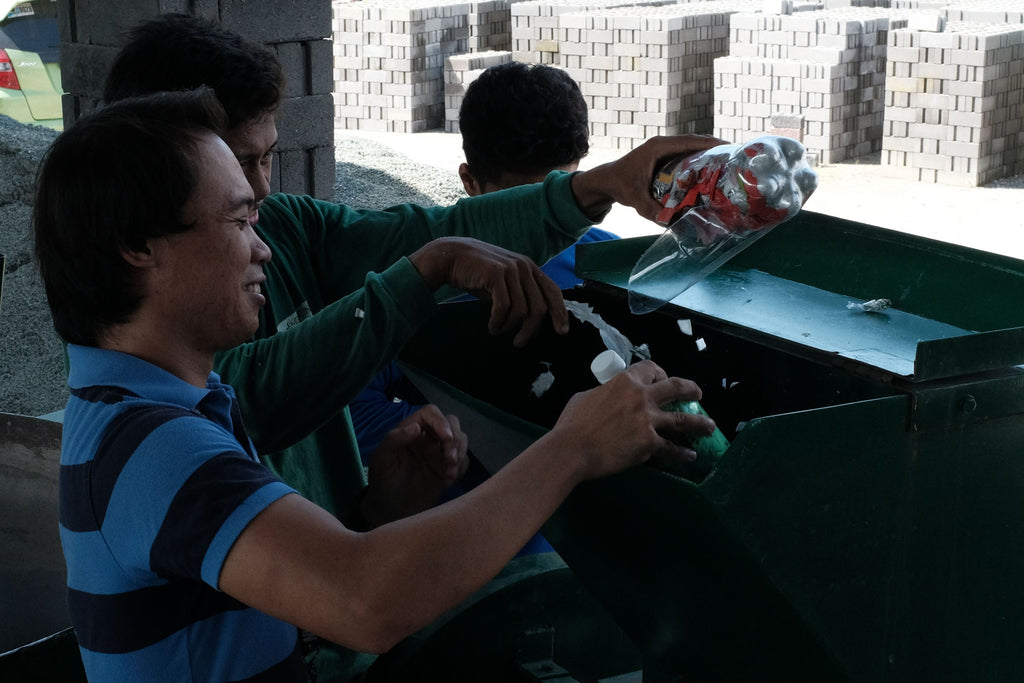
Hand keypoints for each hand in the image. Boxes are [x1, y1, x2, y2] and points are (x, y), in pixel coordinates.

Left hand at [359, 405, 469, 527]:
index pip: (430, 413)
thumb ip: (395, 439)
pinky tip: (448, 481)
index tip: (446, 438)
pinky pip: (464, 461)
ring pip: (461, 440)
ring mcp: (440, 453)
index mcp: (411, 430)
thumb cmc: (382, 481)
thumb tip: (417, 427)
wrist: (390, 511)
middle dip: (455, 439)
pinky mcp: (449, 469)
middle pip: (451, 424)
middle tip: (449, 460)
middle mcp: (428, 438)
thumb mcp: (382, 459)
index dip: (441, 421)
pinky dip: (461, 468)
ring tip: (449, 474)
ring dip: (459, 454)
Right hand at [409, 236, 568, 346]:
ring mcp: (510, 269)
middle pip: (539, 308)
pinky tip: (492, 326)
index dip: (560, 312)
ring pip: (521, 311)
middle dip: (530, 330)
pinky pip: (503, 307)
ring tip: (498, 331)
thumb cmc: (478, 273)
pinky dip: (498, 322)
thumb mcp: (504, 280)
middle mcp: (523, 266)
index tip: (562, 331)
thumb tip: (533, 319)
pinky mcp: (495, 274)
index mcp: (529, 267)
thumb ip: (520, 292)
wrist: (451, 256)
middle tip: (519, 343)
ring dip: (509, 327)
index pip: (553, 291)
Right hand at [546, 360, 715, 479]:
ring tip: (710, 427)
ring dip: (700, 423)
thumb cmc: (572, 422)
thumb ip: (604, 394)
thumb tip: (607, 398)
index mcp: (626, 381)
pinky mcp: (649, 444)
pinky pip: (671, 449)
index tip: (662, 379)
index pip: (650, 368)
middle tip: (698, 395)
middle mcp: (642, 397)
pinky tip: (690, 456)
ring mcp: (648, 421)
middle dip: (691, 390)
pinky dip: (682, 454)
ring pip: (683, 420)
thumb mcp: (586, 396)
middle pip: (676, 388)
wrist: (572, 449)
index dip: (659, 372)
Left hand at [570, 134, 727, 222]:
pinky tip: (710, 170)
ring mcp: (663, 149)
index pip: (689, 141)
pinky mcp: (664, 156)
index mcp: (658, 147)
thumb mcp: (637, 200)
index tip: (729, 147)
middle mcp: (662, 144)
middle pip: (695, 142)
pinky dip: (698, 159)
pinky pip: (685, 154)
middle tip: (735, 157)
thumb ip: (653, 211)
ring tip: (727, 163)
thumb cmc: (620, 186)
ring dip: (708, 153)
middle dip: (715, 148)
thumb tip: (671, 224)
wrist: (607, 180)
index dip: (710, 143)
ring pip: (691, 147)